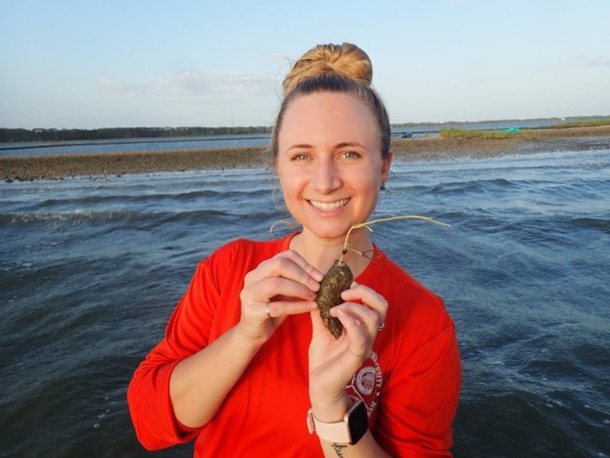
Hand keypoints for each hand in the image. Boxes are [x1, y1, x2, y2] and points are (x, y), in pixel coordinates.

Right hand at [237, 250, 322, 344]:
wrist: (254, 332)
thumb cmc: (272, 308)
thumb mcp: (285, 291)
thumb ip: (295, 281)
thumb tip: (318, 276)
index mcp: (261, 269)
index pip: (285, 256)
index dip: (305, 264)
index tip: (319, 276)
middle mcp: (252, 277)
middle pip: (279, 265)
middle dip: (302, 275)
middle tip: (317, 286)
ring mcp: (250, 294)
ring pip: (276, 284)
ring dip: (300, 289)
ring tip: (314, 296)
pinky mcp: (253, 312)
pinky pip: (279, 307)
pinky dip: (298, 306)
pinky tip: (311, 307)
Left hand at [308, 282, 387, 419]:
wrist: (319, 386)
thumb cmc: (324, 359)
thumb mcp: (321, 329)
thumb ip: (321, 311)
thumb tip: (316, 291)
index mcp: (362, 325)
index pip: (374, 300)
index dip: (362, 288)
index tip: (343, 283)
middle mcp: (367, 334)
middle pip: (381, 305)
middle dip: (364, 292)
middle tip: (343, 292)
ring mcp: (364, 345)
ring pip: (373, 318)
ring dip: (353, 307)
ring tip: (334, 309)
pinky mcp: (357, 357)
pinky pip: (362, 336)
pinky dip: (352, 322)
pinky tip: (337, 315)